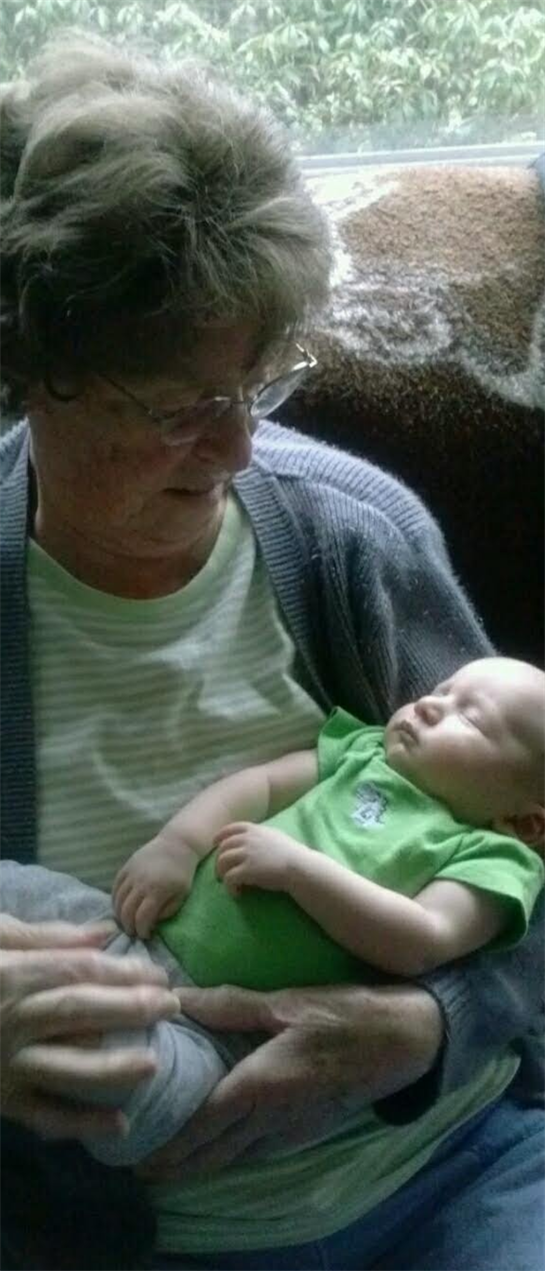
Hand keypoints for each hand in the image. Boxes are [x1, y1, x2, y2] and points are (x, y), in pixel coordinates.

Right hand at [0, 913, 179, 1139]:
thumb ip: (48, 938)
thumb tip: (104, 932)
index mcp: (12, 976)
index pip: (77, 971)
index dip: (122, 971)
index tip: (158, 972)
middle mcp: (12, 1021)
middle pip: (79, 1012)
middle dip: (130, 1008)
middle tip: (171, 1005)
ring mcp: (7, 1064)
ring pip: (65, 1068)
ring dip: (111, 1068)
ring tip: (153, 1064)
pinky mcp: (1, 1100)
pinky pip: (43, 1116)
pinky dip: (80, 1125)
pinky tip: (119, 1125)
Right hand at [113, 836, 198, 937]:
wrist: (177, 844)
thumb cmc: (183, 872)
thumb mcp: (182, 895)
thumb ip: (167, 911)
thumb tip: (152, 923)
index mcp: (157, 891)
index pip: (142, 918)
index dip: (141, 930)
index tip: (145, 936)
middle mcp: (141, 882)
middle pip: (127, 911)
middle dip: (128, 926)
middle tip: (133, 932)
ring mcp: (132, 873)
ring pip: (118, 900)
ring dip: (119, 914)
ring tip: (125, 922)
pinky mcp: (127, 866)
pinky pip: (115, 887)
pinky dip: (115, 900)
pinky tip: (119, 907)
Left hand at [137, 981, 443, 1178]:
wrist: (405, 1040)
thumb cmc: (346, 1015)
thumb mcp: (287, 1002)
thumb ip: (232, 1004)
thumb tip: (179, 997)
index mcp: (261, 1085)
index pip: (203, 1124)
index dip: (170, 1144)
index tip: (139, 1156)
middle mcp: (272, 1118)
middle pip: (215, 1153)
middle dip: (177, 1166)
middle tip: (142, 1172)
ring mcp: (293, 1129)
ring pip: (237, 1156)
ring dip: (203, 1164)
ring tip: (171, 1166)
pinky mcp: (309, 1129)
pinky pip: (260, 1151)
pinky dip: (233, 1155)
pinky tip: (223, 1148)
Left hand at [215, 822, 302, 894]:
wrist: (299, 867)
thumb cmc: (292, 854)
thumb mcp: (275, 836)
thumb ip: (261, 836)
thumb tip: (252, 839)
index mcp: (254, 830)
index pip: (230, 829)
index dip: (220, 836)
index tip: (215, 844)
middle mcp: (247, 839)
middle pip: (223, 847)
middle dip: (219, 860)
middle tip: (220, 872)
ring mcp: (246, 854)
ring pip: (222, 862)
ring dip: (221, 874)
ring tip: (227, 883)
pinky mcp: (246, 871)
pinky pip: (229, 878)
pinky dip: (229, 887)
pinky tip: (237, 893)